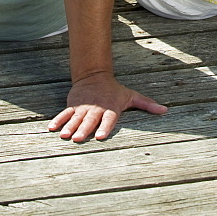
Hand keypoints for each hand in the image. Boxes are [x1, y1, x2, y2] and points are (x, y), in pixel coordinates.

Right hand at [48, 71, 167, 142]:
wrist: (95, 76)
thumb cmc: (115, 91)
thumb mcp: (131, 96)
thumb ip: (147, 104)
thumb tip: (165, 110)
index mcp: (110, 108)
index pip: (108, 119)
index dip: (105, 127)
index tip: (101, 136)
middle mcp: (96, 109)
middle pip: (90, 120)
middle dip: (84, 129)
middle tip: (78, 138)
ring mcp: (83, 107)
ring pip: (75, 118)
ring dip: (69, 127)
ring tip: (64, 136)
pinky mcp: (73, 105)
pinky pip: (65, 114)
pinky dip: (58, 120)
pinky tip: (51, 129)